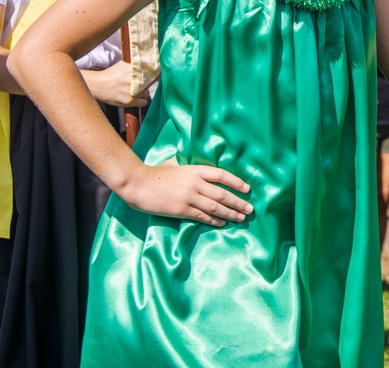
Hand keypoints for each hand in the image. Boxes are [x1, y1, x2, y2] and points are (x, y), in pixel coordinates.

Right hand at [82, 61, 149, 107]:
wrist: (98, 86)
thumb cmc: (111, 74)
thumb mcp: (123, 65)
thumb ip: (135, 65)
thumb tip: (148, 62)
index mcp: (132, 69)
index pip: (151, 71)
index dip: (155, 73)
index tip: (158, 74)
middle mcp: (133, 80)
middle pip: (150, 83)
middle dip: (147, 84)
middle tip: (141, 84)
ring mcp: (132, 91)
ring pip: (147, 93)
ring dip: (143, 93)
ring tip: (136, 91)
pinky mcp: (129, 101)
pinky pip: (143, 102)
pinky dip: (141, 101)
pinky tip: (136, 98)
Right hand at [121, 158, 252, 226]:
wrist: (138, 184)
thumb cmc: (155, 173)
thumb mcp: (174, 164)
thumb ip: (187, 167)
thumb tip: (196, 169)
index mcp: (194, 170)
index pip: (221, 175)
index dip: (236, 182)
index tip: (247, 189)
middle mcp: (195, 183)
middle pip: (222, 194)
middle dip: (238, 202)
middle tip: (250, 209)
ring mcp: (188, 197)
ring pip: (215, 207)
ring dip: (230, 213)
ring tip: (241, 218)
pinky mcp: (181, 210)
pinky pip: (201, 216)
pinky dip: (214, 220)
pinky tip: (223, 223)